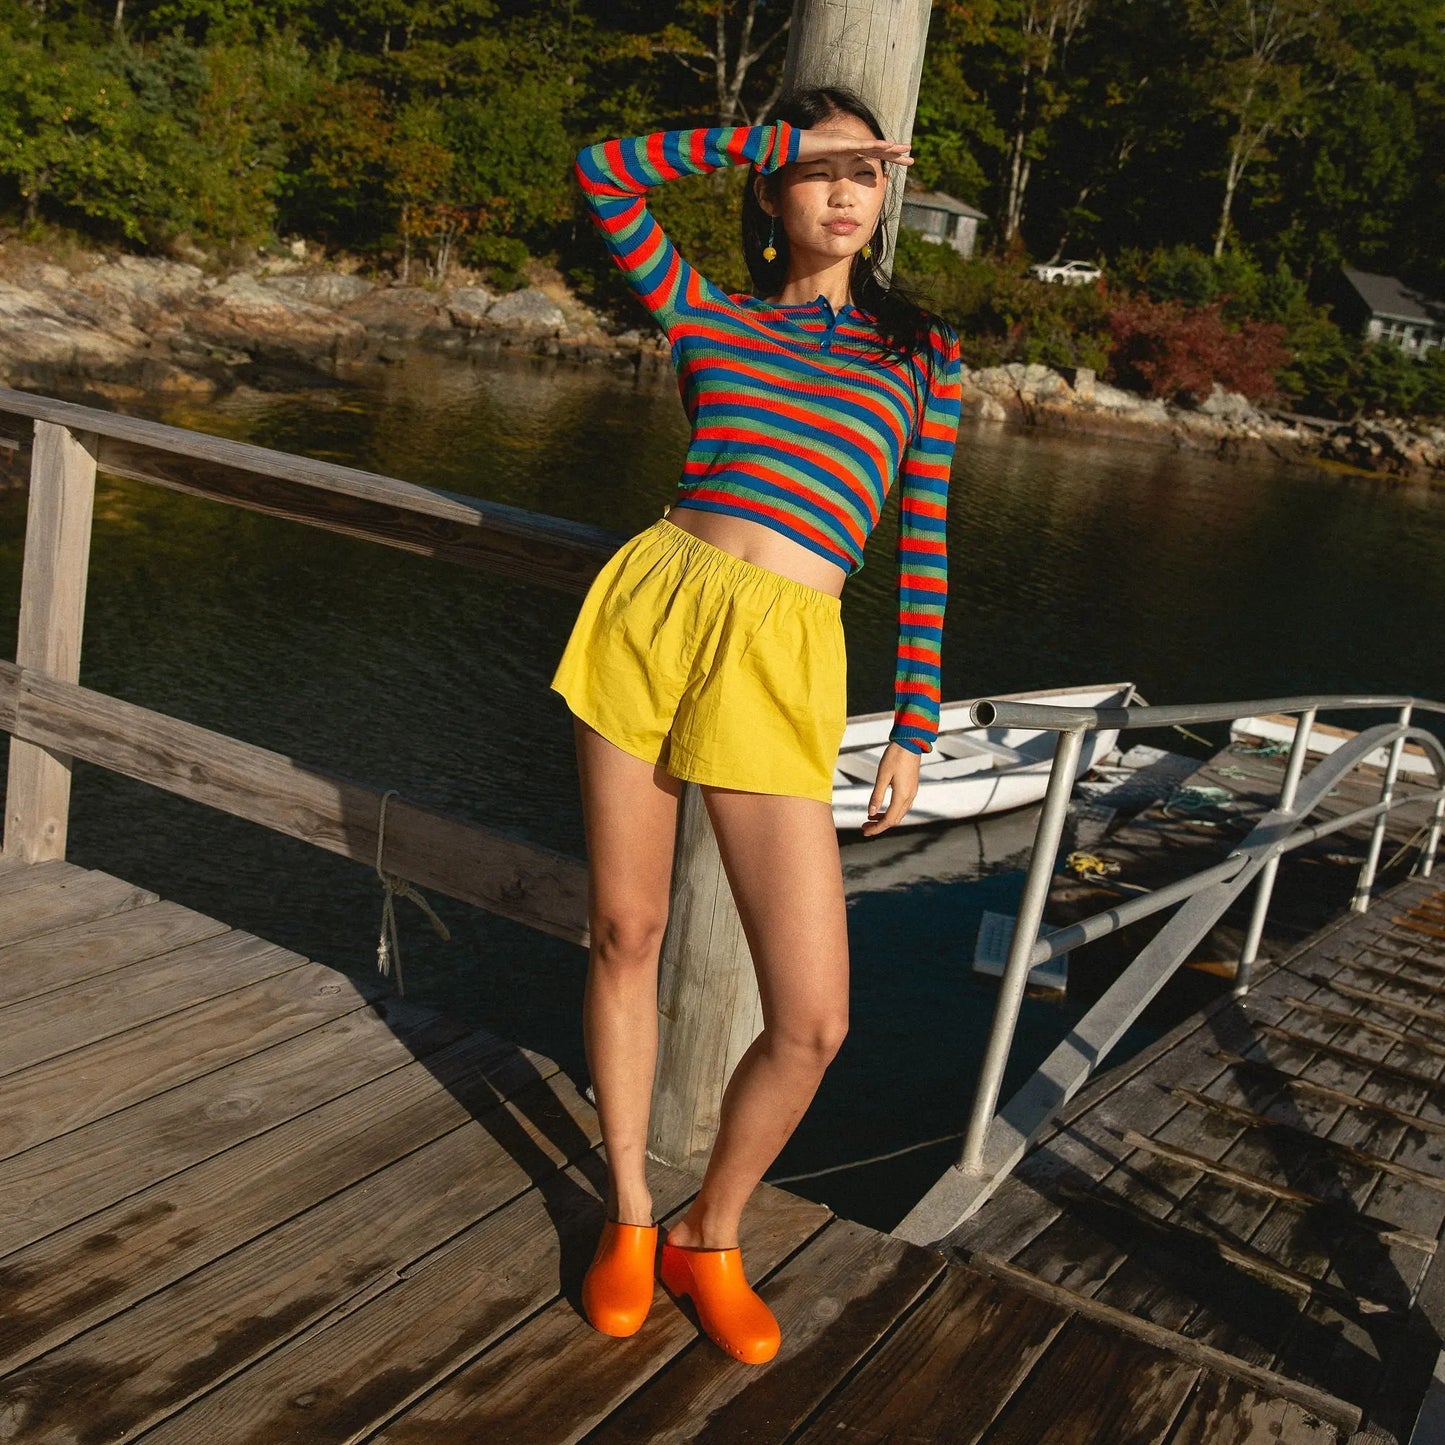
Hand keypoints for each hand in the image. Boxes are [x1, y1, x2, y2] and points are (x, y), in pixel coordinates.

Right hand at [794, 127, 913, 168]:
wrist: (788, 147)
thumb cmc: (799, 158)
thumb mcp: (817, 171)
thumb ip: (826, 177)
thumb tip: (829, 196)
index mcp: (846, 151)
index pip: (870, 156)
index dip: (886, 159)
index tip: (900, 163)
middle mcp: (849, 144)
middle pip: (877, 149)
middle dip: (895, 153)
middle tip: (912, 157)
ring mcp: (846, 142)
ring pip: (874, 146)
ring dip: (892, 148)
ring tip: (907, 150)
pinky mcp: (842, 143)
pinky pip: (862, 146)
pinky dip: (877, 146)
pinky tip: (890, 147)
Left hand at [861, 742, 920, 835]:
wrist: (911, 742)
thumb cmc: (895, 756)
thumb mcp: (882, 776)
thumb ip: (877, 795)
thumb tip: (871, 813)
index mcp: (902, 795)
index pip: (889, 820)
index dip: (877, 828)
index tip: (865, 831)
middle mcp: (909, 797)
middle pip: (895, 819)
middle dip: (879, 825)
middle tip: (864, 826)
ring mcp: (912, 792)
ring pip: (899, 813)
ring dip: (885, 818)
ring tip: (870, 818)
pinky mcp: (911, 787)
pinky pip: (901, 806)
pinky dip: (891, 811)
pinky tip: (881, 808)